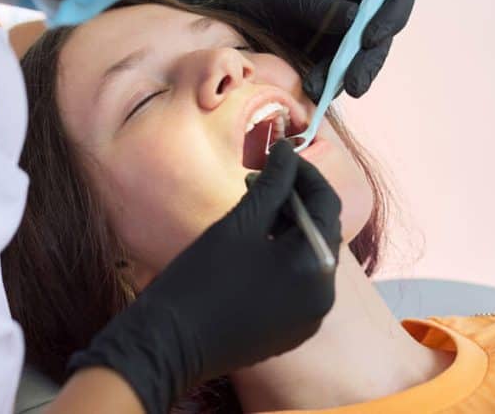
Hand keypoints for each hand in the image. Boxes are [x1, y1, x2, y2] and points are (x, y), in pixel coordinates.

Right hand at [66, 143, 341, 413]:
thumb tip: (288, 150)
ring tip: (253, 207)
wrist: (168, 343)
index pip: (326, 204)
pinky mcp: (290, 331)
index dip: (305, 173)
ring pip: (307, 257)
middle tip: (260, 178)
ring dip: (287, 228)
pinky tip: (254, 244)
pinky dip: (282, 258)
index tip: (279, 154)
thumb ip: (272, 183)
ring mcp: (308, 318)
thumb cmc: (202, 278)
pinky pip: (297, 283)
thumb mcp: (240, 223)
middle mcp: (324, 296)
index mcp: (317, 266)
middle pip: (319, 231)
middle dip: (294, 200)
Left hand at [173, 0, 415, 101]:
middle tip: (354, 83)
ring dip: (349, 78)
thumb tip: (354, 20)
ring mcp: (354, 40)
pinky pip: (345, 78)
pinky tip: (311, 88)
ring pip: (368, 63)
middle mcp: (365, 13)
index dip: (393, 14)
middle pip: (385, 36)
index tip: (369, 37)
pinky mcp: (340, 64)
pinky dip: (330, 85)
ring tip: (318, 87)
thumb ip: (323, 6)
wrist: (248, 19)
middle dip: (370, 62)